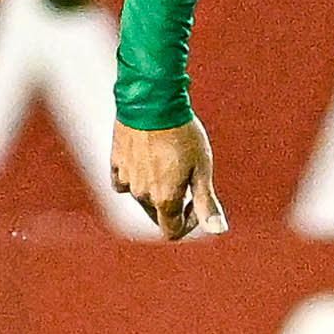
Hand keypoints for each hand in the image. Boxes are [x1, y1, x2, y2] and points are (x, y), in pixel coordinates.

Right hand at [110, 116, 227, 238]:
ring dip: (155, 189)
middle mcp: (142, 194)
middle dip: (173, 206)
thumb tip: (218, 230)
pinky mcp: (116, 162)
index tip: (196, 203)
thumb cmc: (183, 134)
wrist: (153, 102)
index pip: (172, 231)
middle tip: (186, 179)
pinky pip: (124, 180)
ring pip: (141, 196)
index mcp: (164, 199)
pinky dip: (135, 177)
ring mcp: (126, 178)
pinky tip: (147, 160)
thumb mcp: (202, 169)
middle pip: (157, 214)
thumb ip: (206, 203)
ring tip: (169, 162)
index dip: (188, 224)